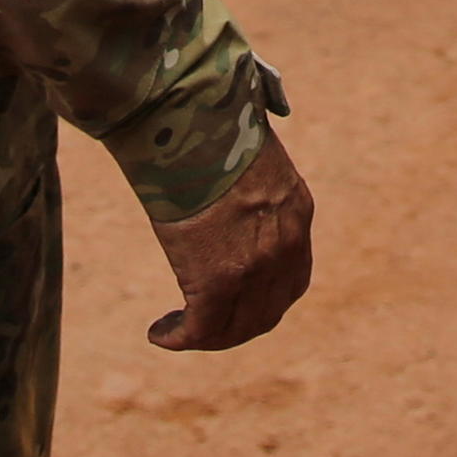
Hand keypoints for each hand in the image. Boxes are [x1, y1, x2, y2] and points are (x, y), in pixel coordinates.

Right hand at [146, 126, 312, 352]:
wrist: (192, 120)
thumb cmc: (208, 123)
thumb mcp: (245, 151)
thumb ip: (245, 176)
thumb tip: (220, 169)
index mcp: (296, 211)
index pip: (292, 276)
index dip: (264, 297)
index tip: (236, 300)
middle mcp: (285, 245)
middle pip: (268, 311)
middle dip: (236, 325)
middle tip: (203, 326)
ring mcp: (255, 266)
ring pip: (236, 327)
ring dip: (206, 335)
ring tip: (176, 330)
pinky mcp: (218, 280)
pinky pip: (201, 328)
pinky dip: (179, 336)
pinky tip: (159, 332)